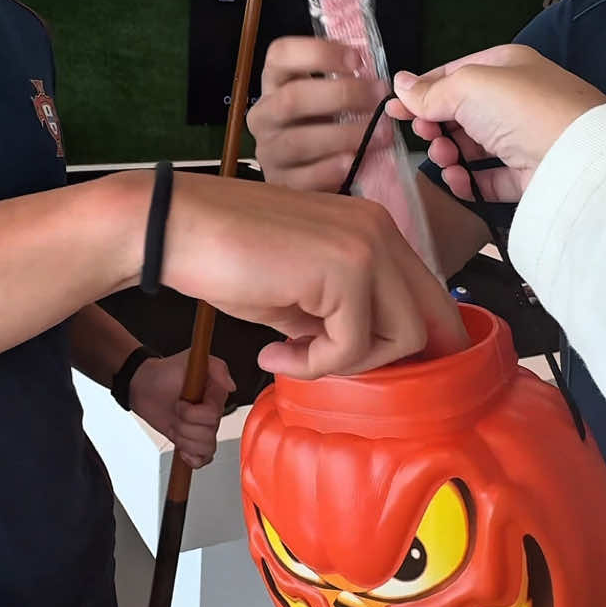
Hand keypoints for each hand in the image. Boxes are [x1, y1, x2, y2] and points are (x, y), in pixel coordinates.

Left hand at [128, 351, 235, 468]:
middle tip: (176, 411)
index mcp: (216, 395)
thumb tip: (231, 386)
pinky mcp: (192, 441)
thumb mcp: (190, 360)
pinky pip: (203, 459)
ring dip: (183, 439)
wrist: (144, 386)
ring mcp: (202, 428)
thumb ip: (216, 367)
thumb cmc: (165, 373)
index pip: (213, 415)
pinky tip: (183, 448)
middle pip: (208, 434)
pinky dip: (191, 458)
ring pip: (205, 448)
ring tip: (176, 425)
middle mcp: (213, 413)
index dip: (192, 413)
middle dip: (184, 425)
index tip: (181, 402)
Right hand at [162, 171, 469, 375]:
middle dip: (382, 360)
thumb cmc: (226, 259)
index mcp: (372, 230)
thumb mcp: (299, 296)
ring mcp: (367, 246)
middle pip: (429, 319)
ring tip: (290, 356)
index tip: (385, 377)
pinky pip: (353, 345)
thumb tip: (363, 360)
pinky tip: (274, 352)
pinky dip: (314, 364)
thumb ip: (338, 318)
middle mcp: (380, 231)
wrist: (175, 229)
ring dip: (346, 363)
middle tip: (324, 368)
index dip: (423, 344)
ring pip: (403, 337)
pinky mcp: (346, 269)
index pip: (430, 296)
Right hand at [247, 37, 390, 191]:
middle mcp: (264, 114)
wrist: (308, 171)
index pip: (281, 55)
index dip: (318, 52)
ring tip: (380, 133)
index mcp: (274, 83)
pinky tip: (353, 161)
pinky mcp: (279, 183)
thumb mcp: (327, 96)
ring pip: (299, 141)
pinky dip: (330, 169)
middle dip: (341, 95)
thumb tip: (379, 74)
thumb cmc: (322, 124)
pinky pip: (302, 178)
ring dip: (344, 135)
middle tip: (378, 96)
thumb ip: (344, 79)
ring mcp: (268, 150)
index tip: (357, 60)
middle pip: (292, 98)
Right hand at [388, 46, 605, 201]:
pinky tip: (458, 182)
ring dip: (449, 154)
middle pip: (460, 112)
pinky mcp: (528, 174)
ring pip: (473, 146)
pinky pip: (489, 177)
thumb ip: (430, 91)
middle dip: (435, 125)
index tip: (393, 110)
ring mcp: (523, 137)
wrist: (576, 158)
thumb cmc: (519, 108)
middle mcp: (515, 99)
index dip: (421, 91)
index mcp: (504, 67)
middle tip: (426, 137)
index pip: (453, 74)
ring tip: (444, 161)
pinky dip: (470, 181)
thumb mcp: (467, 87)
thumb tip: (400, 84)